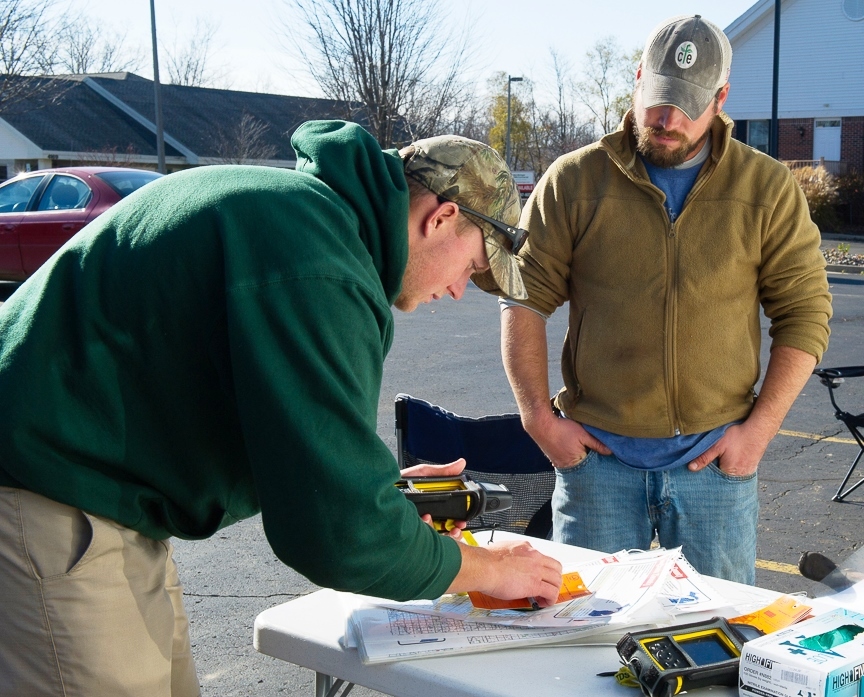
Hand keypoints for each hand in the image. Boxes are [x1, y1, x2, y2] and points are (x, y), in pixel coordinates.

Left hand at [402, 459, 467, 539]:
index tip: (462, 522)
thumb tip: (461, 464)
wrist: (379, 486)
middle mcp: (425, 518)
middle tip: (456, 528)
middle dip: (453, 531)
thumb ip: (442, 472)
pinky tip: (426, 522)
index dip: (457, 522)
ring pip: (434, 536)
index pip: (449, 519)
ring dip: (441, 533)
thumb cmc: (400, 481)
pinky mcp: (408, 530)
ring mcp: (416, 525)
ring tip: (439, 525)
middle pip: (444, 531)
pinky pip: (421, 537)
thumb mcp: (423, 474)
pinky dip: (426, 532)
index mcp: (432, 505)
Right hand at [448, 540, 563, 606]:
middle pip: (555, 567)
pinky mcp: (535, 584)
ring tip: (547, 596)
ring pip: (557, 579)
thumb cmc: (485, 561)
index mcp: (525, 547)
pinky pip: (551, 592)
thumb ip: (510, 554)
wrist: (483, 567)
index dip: (543, 568)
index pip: (542, 557)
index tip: (539, 575)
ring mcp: (536, 570)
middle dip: (554, 578)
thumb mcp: (502, 549)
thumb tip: (507, 561)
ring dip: (554, 588)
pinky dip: (551, 599)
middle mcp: (534, 556)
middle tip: (548, 585)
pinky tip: (545, 602)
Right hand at [527, 415, 610, 468]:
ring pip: (575, 464)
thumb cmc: (561, 429)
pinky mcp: (554, 459)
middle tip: (594, 452)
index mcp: (576, 462)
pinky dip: (571, 457)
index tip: (604, 455)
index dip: (599, 460)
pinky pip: (566, 461)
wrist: (541, 425)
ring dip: (580, 458)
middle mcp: (567, 466)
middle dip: (589, 461)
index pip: (592, 466)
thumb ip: (596, 443)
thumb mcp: (582, 434)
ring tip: (583, 450)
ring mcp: (559, 464)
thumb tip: (610, 451)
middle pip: (583, 467)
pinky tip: (572, 450)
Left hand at [687, 422, 768, 475]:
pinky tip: (730, 462)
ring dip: (724, 472)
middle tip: (711, 466)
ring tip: (721, 463)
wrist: (758, 429)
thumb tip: (691, 468)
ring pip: (731, 477)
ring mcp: (747, 473)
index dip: (706, 477)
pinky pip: (739, 473)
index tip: (701, 473)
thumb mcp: (717, 445)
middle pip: (722, 480)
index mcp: (730, 473)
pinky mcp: (751, 468)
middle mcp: (740, 477)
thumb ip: (704, 457)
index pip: (714, 481)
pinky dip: (732, 469)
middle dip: (715, 475)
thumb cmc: (738, 436)